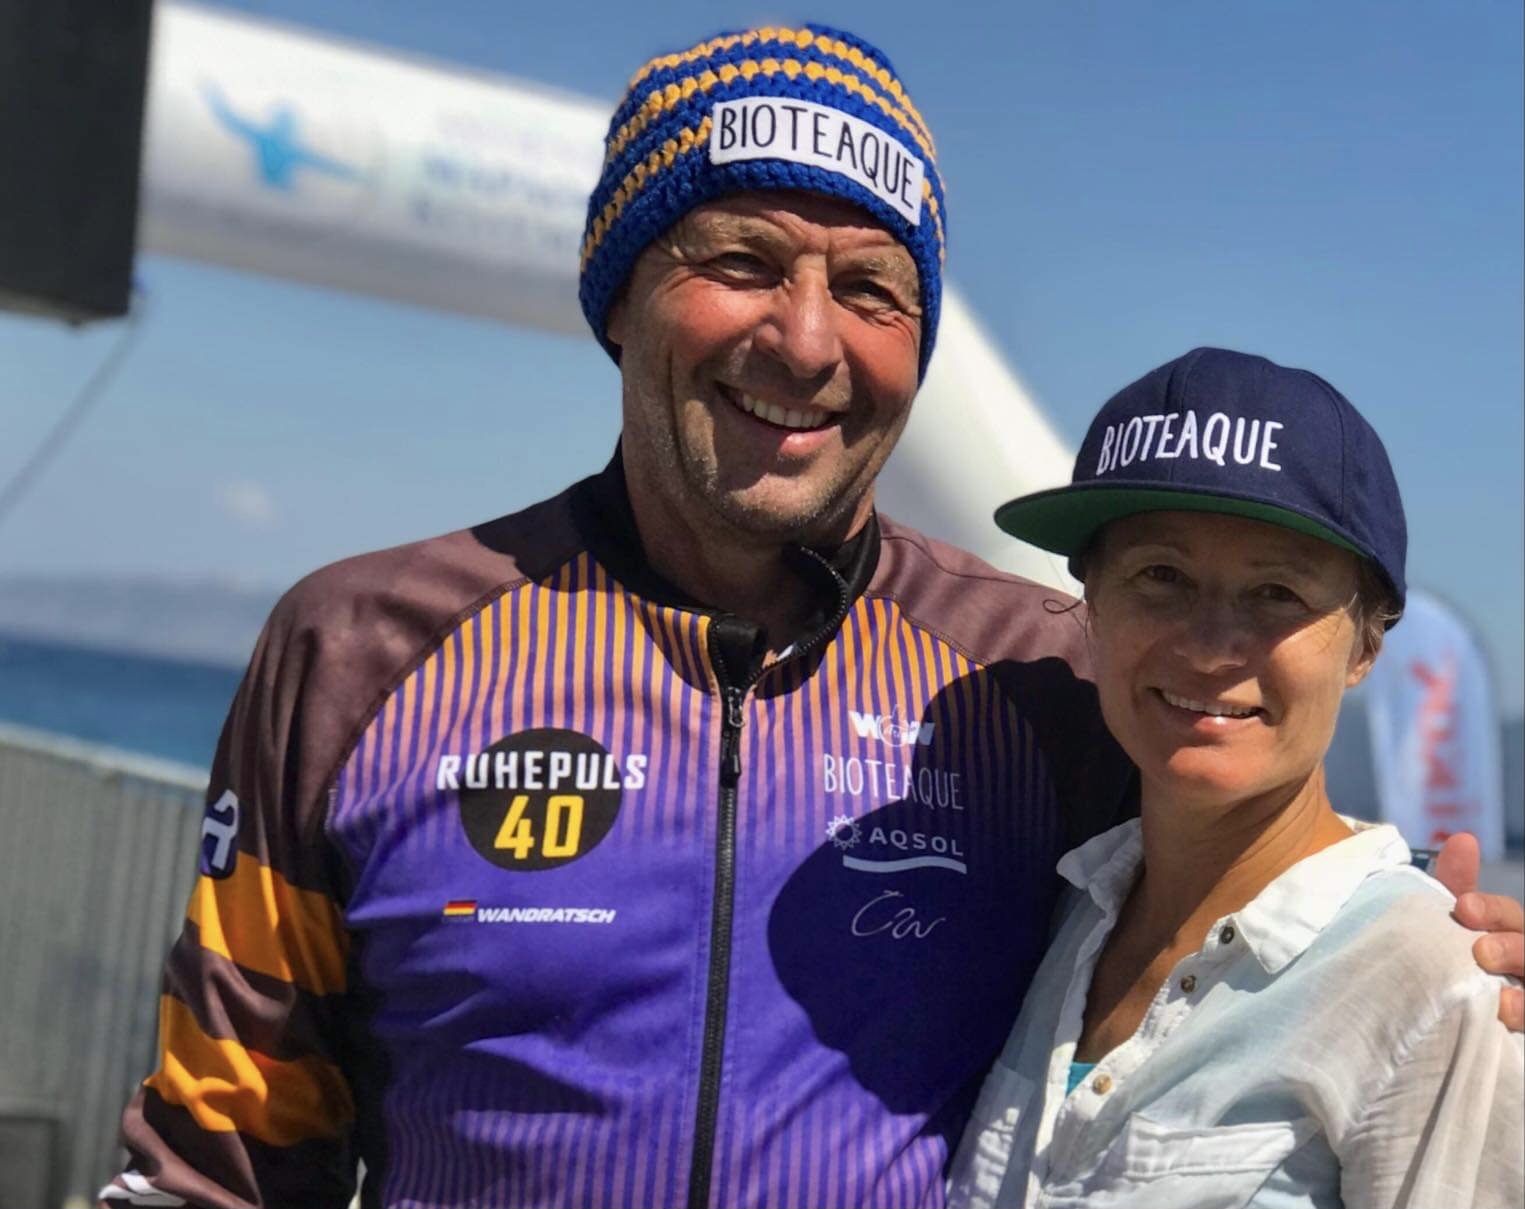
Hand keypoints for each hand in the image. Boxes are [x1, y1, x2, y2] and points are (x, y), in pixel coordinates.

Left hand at [1433, 832, 1523, 1031]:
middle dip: (1512, 948)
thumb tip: (1464, 839)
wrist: (1444, 1016)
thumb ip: (1456, 887)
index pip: (1508, 914)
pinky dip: (1524, 1019)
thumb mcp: (1450, 925)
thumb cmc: (1449, 959)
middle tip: (1481, 952)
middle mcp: (1522, 962)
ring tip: (1501, 1001)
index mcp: (1505, 933)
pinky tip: (1506, 1020)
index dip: (1490, 909)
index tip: (1463, 908)